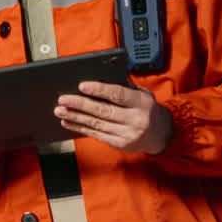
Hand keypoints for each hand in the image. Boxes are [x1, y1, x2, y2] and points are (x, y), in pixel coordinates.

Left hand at [55, 81, 172, 154]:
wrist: (161, 134)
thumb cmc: (147, 109)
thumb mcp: (142, 94)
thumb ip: (124, 86)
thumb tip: (99, 76)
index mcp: (142, 103)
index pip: (118, 95)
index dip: (99, 90)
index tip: (82, 86)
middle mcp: (136, 119)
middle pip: (103, 111)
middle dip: (80, 104)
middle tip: (63, 99)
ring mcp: (128, 134)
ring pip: (96, 124)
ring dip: (75, 117)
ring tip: (60, 110)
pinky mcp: (120, 144)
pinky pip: (96, 135)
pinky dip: (80, 128)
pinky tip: (68, 122)